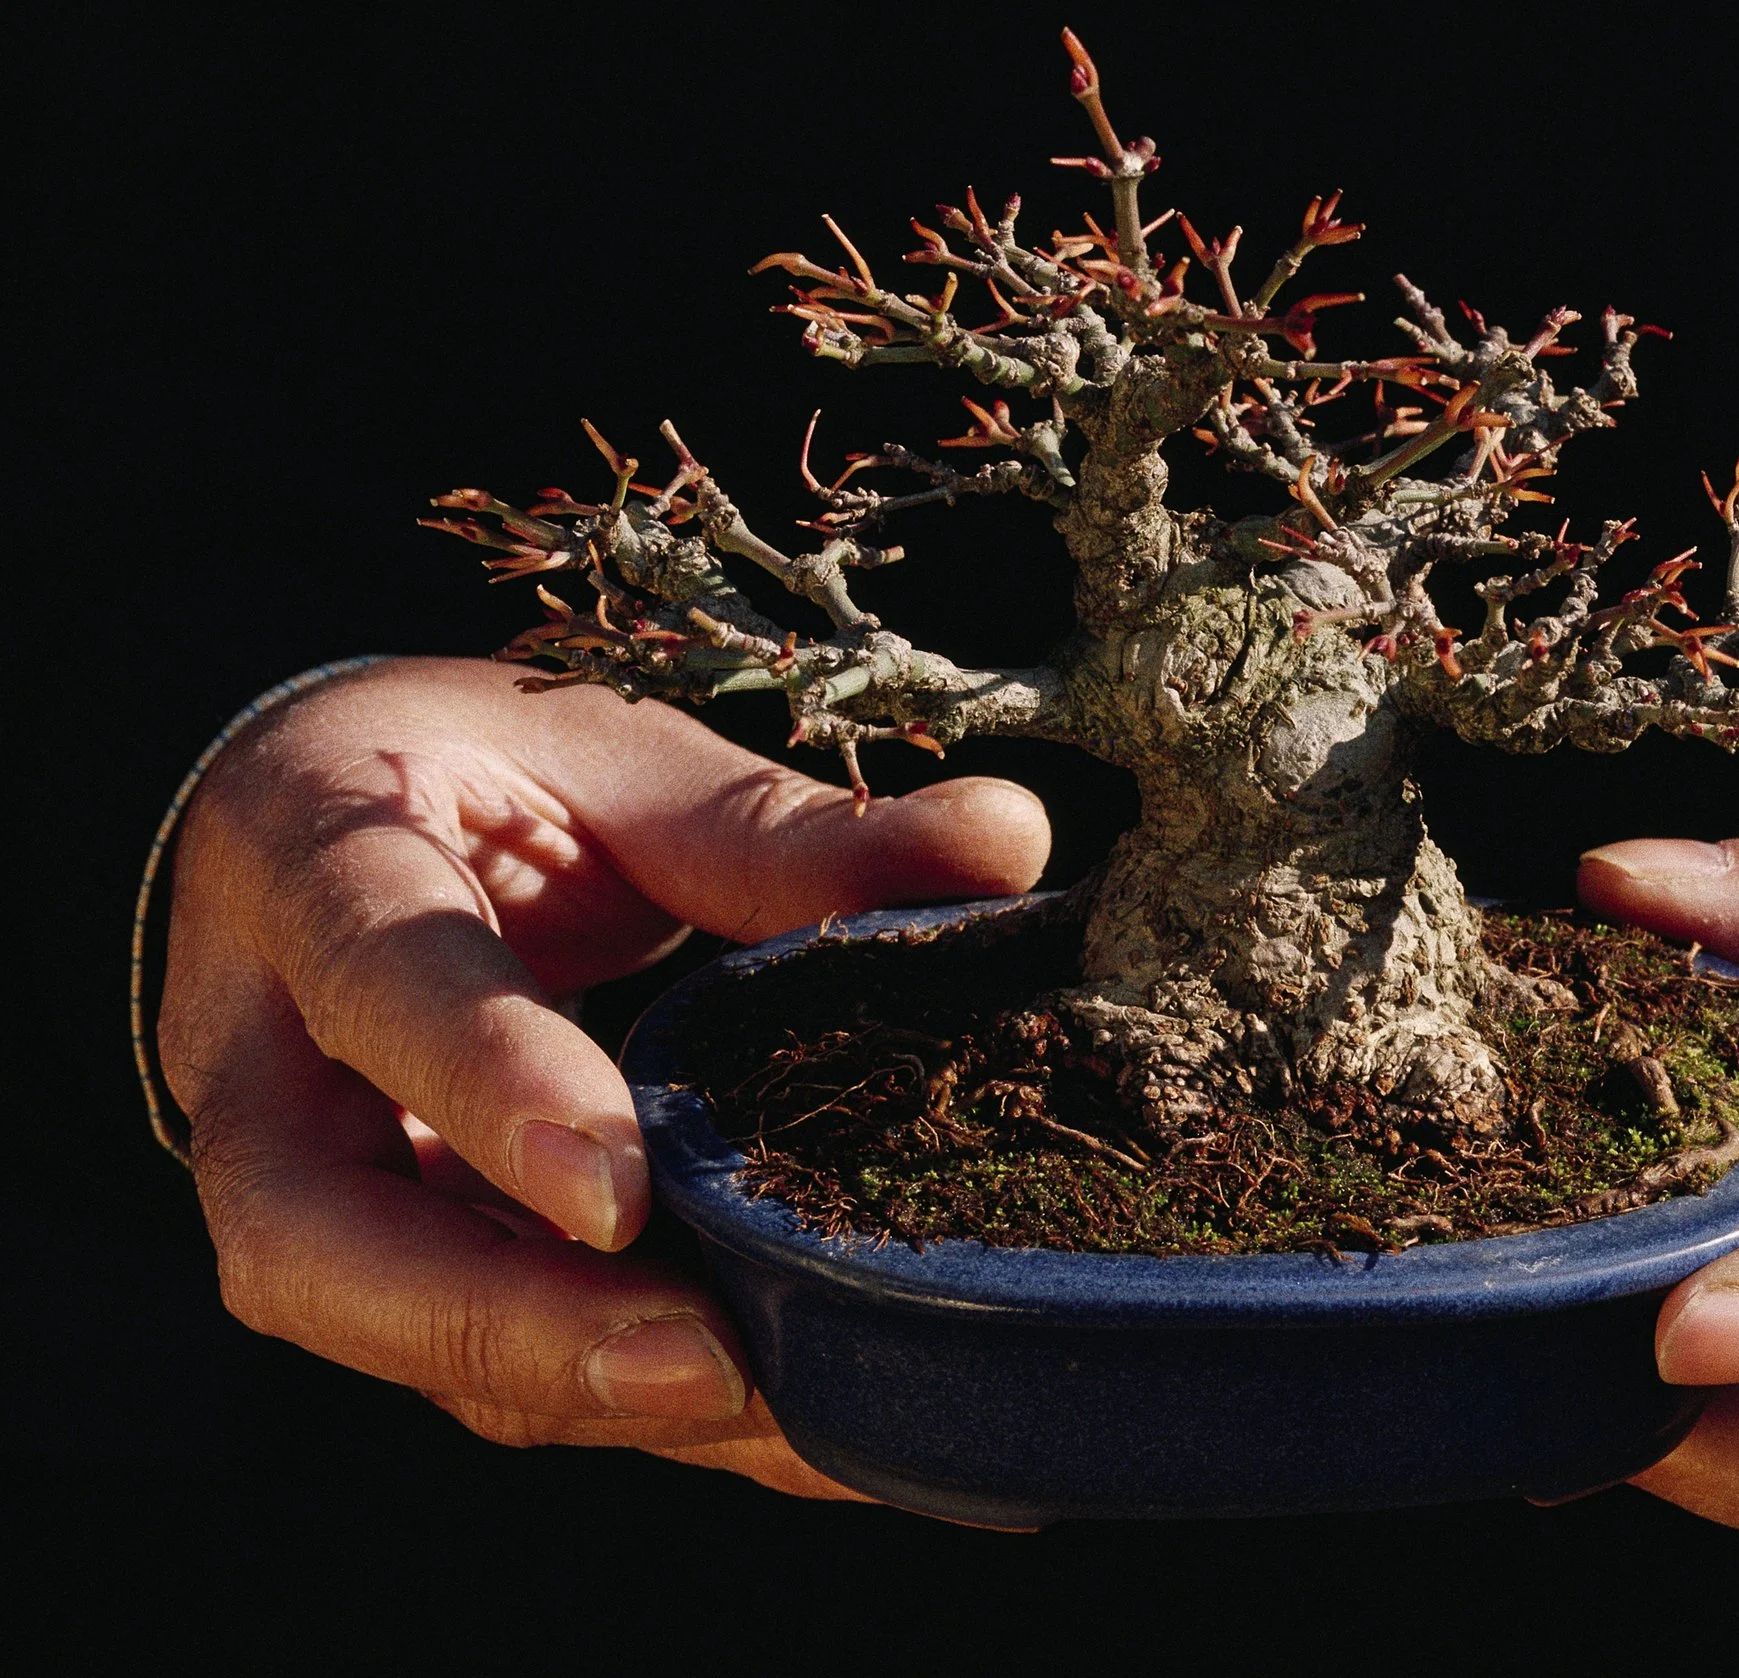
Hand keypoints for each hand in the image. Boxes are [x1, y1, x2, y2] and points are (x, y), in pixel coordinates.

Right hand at [160, 657, 1049, 1496]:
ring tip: (791, 1416)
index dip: (487, 1090)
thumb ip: (784, 825)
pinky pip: (476, 1364)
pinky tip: (799, 1429)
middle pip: (305, 1240)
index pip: (379, 984)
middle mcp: (266, 1054)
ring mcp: (305, 1183)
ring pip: (394, 1337)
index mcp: (314, 861)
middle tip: (702, 1367)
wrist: (317, 828)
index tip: (618, 1197)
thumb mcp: (614, 756)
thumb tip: (1009, 843)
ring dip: (590, 1394)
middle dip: (499, 1324)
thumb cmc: (476, 777)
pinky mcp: (375, 1267)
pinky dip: (632, 1406)